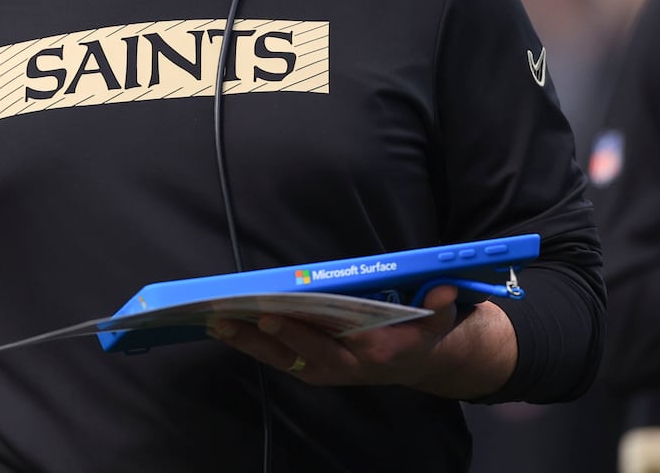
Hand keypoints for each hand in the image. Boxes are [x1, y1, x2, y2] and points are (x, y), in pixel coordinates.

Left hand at [207, 285, 516, 397]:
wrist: (415, 362)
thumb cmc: (419, 334)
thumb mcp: (437, 322)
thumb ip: (440, 308)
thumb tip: (443, 290)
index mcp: (369, 356)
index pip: (327, 346)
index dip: (298, 333)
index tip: (272, 314)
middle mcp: (340, 367)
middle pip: (293, 355)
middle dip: (257, 338)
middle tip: (225, 319)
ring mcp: (323, 369)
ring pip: (279, 358)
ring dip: (247, 342)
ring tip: (215, 322)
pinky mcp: (310, 365)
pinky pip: (277, 356)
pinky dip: (252, 343)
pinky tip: (227, 327)